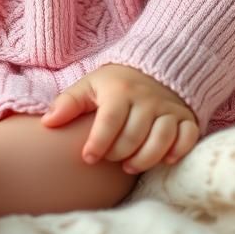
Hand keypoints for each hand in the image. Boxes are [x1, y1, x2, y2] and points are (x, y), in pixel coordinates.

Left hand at [41, 63, 199, 172]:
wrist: (153, 67)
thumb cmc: (115, 83)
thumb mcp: (90, 86)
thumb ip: (68, 103)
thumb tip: (47, 123)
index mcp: (120, 91)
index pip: (109, 122)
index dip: (98, 144)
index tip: (88, 158)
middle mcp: (147, 99)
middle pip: (133, 137)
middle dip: (118, 155)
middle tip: (109, 159)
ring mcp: (168, 108)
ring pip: (160, 141)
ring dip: (144, 160)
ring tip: (129, 166)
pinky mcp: (186, 117)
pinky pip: (187, 137)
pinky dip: (178, 151)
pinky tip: (165, 159)